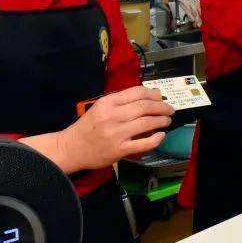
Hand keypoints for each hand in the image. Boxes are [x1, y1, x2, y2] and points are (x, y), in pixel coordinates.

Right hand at [58, 86, 172, 170]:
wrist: (71, 148)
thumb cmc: (88, 126)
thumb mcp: (101, 107)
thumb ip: (123, 102)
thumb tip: (152, 95)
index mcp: (108, 103)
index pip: (137, 92)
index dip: (154, 94)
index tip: (161, 98)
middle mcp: (113, 116)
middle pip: (145, 107)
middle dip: (162, 107)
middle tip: (170, 110)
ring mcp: (116, 134)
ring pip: (147, 123)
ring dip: (161, 121)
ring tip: (167, 121)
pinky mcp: (119, 150)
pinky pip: (143, 143)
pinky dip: (156, 138)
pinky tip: (161, 135)